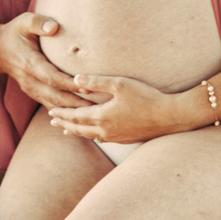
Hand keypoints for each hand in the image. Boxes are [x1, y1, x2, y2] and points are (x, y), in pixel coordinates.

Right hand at [0, 13, 86, 109]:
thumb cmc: (15, 33)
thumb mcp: (24, 22)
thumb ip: (38, 23)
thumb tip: (54, 27)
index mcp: (30, 64)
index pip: (52, 78)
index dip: (69, 84)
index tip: (86, 86)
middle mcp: (30, 80)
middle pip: (55, 96)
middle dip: (76, 102)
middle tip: (97, 105)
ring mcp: (31, 89)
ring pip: (53, 104)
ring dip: (72, 110)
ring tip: (93, 112)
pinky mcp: (34, 93)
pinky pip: (50, 105)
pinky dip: (65, 111)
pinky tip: (79, 115)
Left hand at [46, 73, 176, 145]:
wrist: (169, 117)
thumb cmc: (146, 97)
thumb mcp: (120, 84)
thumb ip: (97, 82)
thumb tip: (76, 80)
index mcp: (102, 117)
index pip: (75, 116)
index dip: (62, 114)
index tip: (51, 111)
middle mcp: (106, 130)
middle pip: (79, 129)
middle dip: (65, 124)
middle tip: (53, 121)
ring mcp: (116, 137)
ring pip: (90, 136)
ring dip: (76, 132)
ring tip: (67, 131)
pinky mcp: (126, 139)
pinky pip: (102, 139)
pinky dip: (91, 136)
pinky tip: (94, 134)